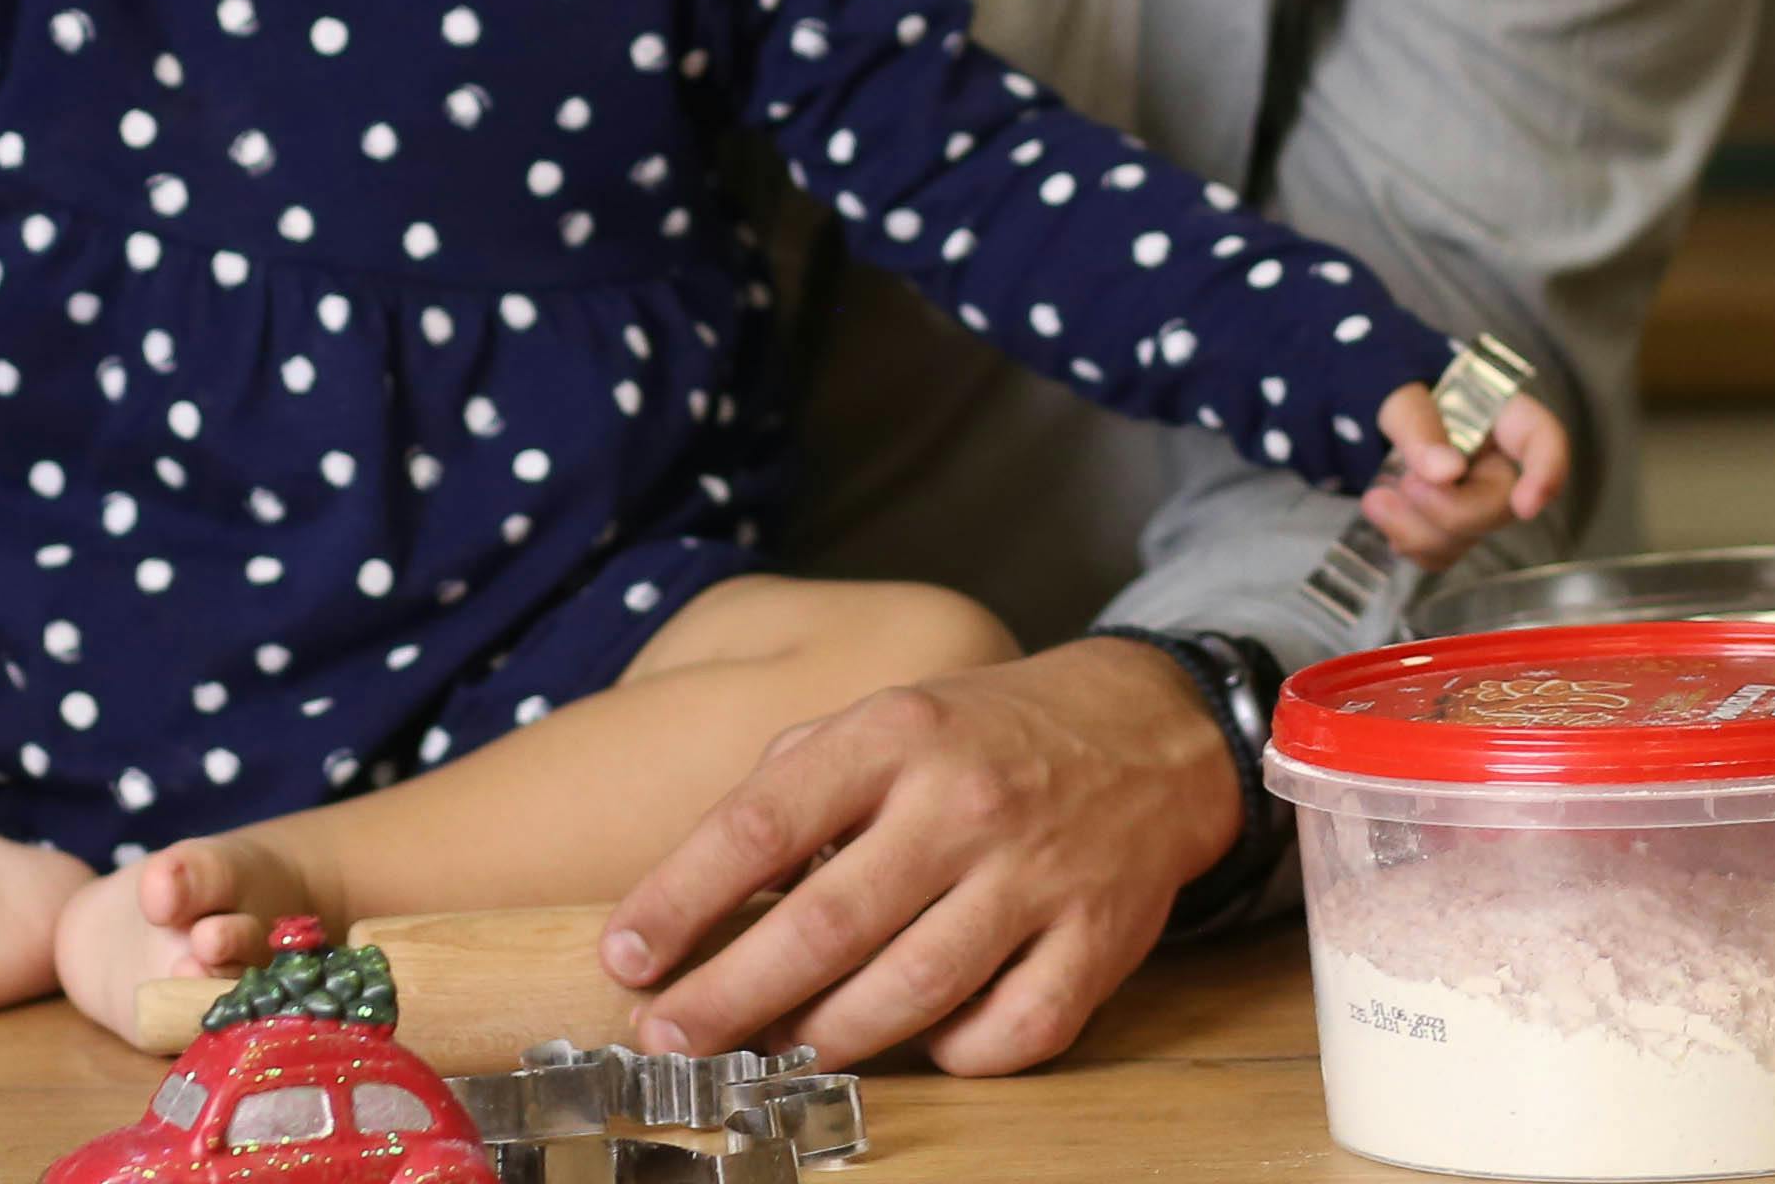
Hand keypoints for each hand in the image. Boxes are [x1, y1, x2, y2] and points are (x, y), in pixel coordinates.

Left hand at [601, 637, 1237, 1074]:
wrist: (1149, 731)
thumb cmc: (983, 736)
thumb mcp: (883, 718)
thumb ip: (791, 785)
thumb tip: (701, 886)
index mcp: (895, 734)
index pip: (763, 823)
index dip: (682, 899)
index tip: (625, 956)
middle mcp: (964, 803)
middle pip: (826, 924)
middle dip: (730, 995)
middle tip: (668, 1038)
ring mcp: (1036, 877)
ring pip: (913, 989)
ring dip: (826, 1037)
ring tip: (770, 1056)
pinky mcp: (1098, 942)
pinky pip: (1012, 1030)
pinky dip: (956, 1054)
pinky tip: (918, 1047)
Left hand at [1360, 379, 1569, 571]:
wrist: (1366, 407)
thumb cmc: (1395, 387)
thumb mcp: (1398, 392)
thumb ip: (1418, 425)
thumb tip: (1447, 471)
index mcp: (1498, 414)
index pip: (1543, 440)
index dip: (1546, 473)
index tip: (1525, 506)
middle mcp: (1496, 460)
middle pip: (1499, 505)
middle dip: (1448, 508)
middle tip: (1405, 484)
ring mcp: (1475, 497)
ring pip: (1466, 536)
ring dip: (1416, 528)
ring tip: (1376, 498)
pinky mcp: (1449, 524)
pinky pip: (1440, 552)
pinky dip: (1407, 540)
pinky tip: (1384, 512)